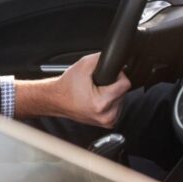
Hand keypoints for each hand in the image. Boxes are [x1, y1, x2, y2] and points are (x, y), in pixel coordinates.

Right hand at [15, 53, 130, 127]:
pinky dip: (110, 101)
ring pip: (121, 100)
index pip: (125, 84)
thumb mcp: (83, 64)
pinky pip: (117, 107)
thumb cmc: (67, 86)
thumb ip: (102, 59)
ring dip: (112, 93)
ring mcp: (108, 121)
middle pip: (123, 92)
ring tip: (95, 92)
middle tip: (96, 85)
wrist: (57, 99)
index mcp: (101, 103)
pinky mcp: (108, 123)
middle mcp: (106, 115)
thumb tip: (116, 58)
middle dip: (112, 85)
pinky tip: (97, 99)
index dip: (117, 75)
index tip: (105, 76)